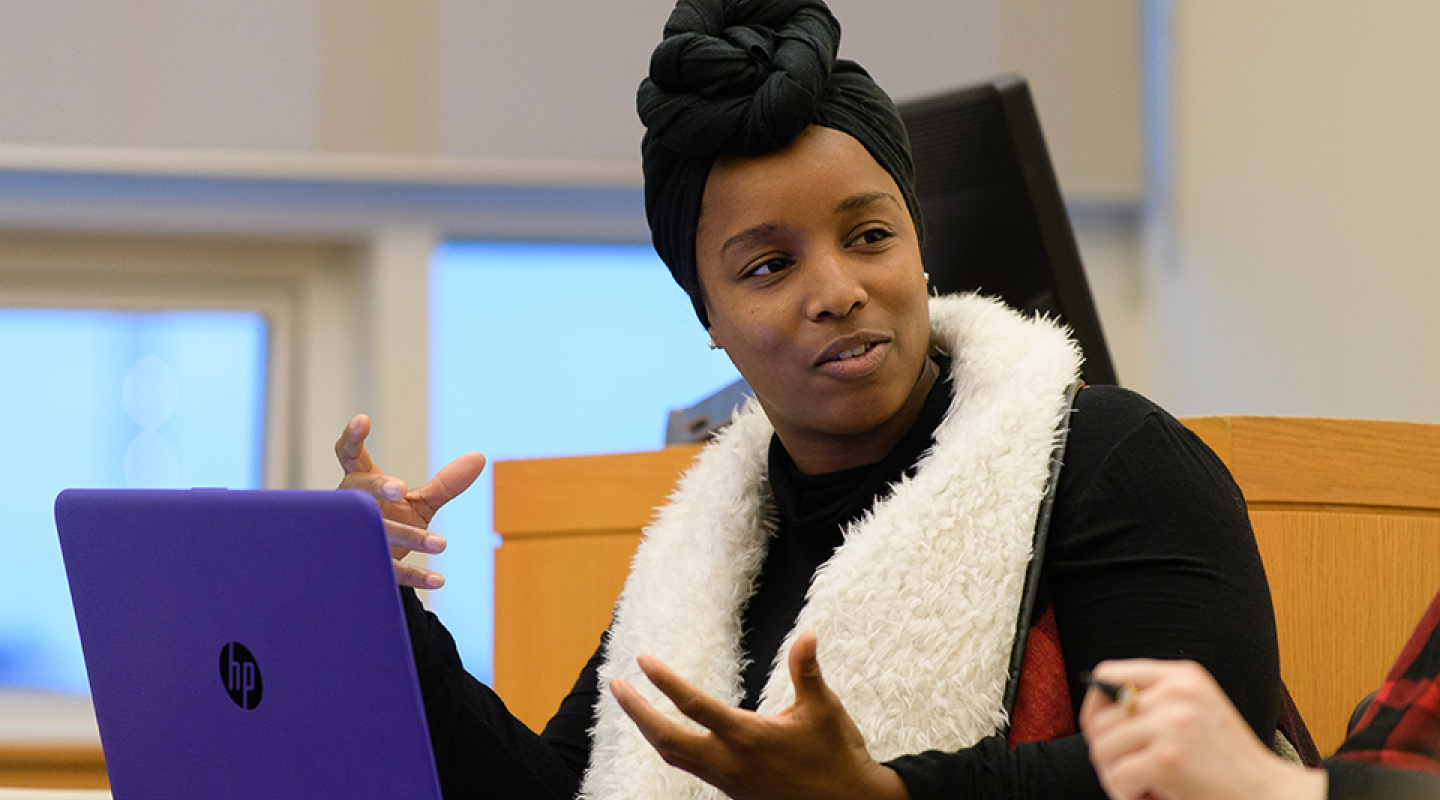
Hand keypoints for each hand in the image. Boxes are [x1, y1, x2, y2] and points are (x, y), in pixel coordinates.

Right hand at [334, 413, 485, 589]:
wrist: (373, 569)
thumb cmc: (391, 524)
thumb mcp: (419, 503)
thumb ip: (446, 483)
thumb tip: (480, 457)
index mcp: (361, 485)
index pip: (351, 457)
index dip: (353, 439)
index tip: (362, 420)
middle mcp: (354, 509)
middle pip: (357, 492)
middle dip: (376, 488)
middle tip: (398, 488)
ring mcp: (357, 539)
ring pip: (377, 534)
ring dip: (408, 537)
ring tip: (441, 544)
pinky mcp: (368, 568)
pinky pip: (391, 572)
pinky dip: (416, 576)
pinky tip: (439, 579)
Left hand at [609, 631, 907, 799]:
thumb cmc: (837, 756)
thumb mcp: (824, 708)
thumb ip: (806, 670)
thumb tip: (806, 634)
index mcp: (747, 738)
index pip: (693, 706)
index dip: (664, 682)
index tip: (643, 661)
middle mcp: (730, 762)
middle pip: (665, 740)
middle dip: (637, 712)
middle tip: (616, 686)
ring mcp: (728, 781)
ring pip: (674, 757)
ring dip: (650, 731)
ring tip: (634, 708)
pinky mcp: (733, 793)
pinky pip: (692, 768)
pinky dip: (672, 748)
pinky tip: (672, 735)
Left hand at [1079, 659, 1324, 799]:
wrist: (1266, 794)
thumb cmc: (1225, 761)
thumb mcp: (1196, 711)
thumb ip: (1155, 701)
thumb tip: (1092, 713)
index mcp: (1183, 676)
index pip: (1109, 674)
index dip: (1095, 705)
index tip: (1101, 731)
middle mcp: (1176, 693)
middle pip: (1101, 719)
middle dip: (1108, 753)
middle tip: (1129, 772)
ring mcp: (1172, 724)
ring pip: (1103, 749)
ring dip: (1115, 776)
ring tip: (1141, 786)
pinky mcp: (1167, 759)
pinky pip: (1117, 776)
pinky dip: (1125, 794)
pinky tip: (1148, 797)